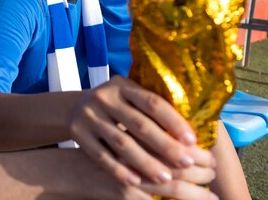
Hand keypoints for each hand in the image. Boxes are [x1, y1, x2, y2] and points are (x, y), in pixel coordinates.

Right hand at [69, 76, 214, 186]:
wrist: (74, 108)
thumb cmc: (115, 105)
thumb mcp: (128, 96)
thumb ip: (151, 107)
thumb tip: (192, 127)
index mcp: (122, 85)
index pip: (152, 102)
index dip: (173, 120)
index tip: (193, 139)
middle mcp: (105, 97)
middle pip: (139, 124)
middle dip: (165, 145)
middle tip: (189, 163)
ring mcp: (89, 115)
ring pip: (121, 143)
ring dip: (146, 162)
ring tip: (166, 178)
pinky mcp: (79, 134)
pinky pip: (102, 155)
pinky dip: (120, 170)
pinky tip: (137, 182)